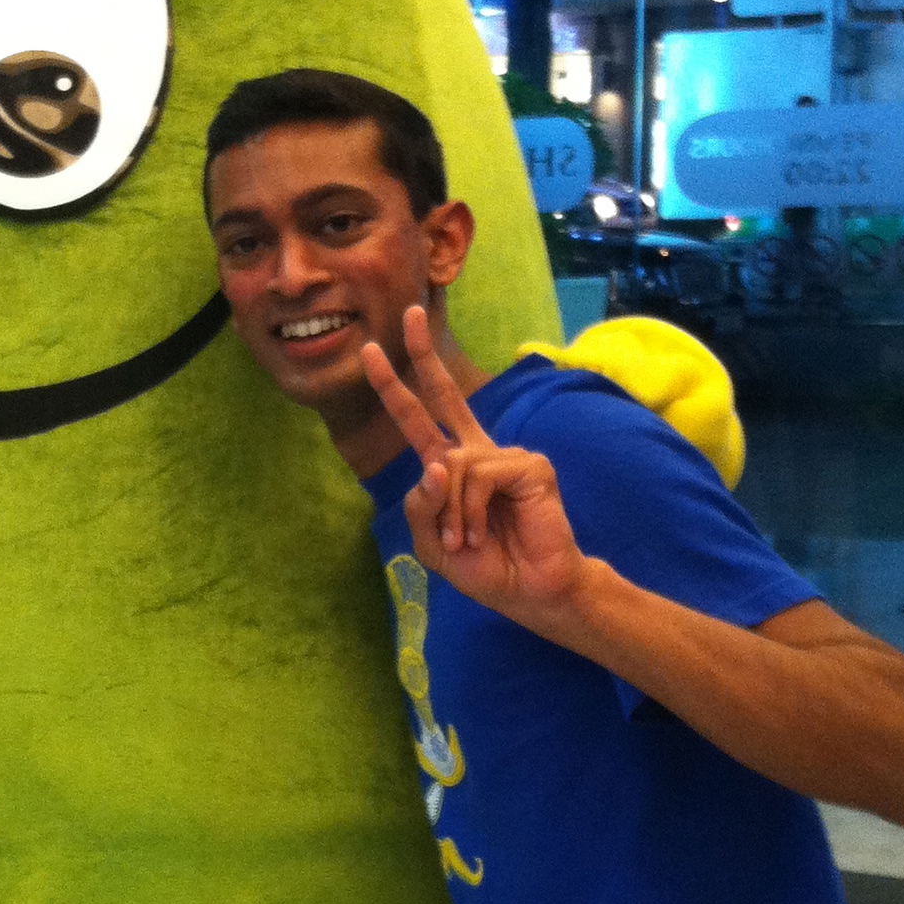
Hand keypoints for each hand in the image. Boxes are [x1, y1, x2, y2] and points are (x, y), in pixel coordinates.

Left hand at [362, 307, 585, 616]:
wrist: (528, 590)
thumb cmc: (484, 565)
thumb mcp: (432, 543)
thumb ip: (419, 506)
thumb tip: (434, 465)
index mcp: (452, 465)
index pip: (420, 417)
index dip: (396, 385)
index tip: (373, 350)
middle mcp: (478, 452)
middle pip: (446, 393)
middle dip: (422, 355)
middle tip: (408, 313)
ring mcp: (505, 455)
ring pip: (452, 464)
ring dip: (450, 512)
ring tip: (467, 539)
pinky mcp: (529, 465)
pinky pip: (478, 477)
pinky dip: (471, 511)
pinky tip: (484, 530)